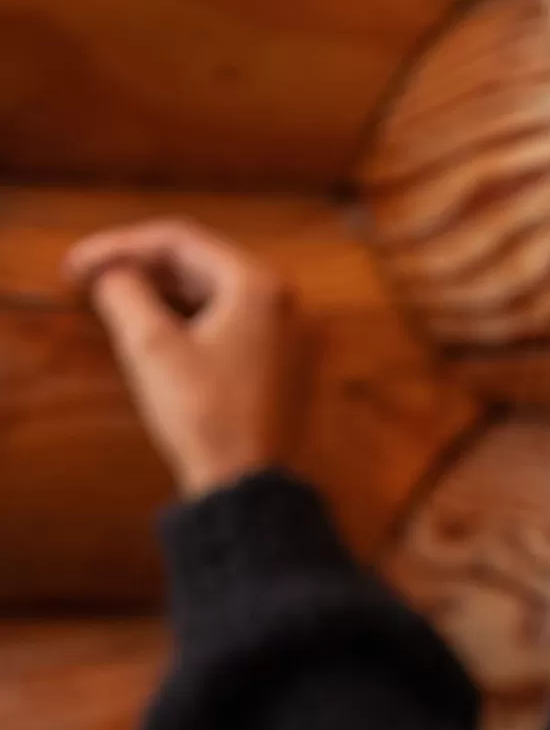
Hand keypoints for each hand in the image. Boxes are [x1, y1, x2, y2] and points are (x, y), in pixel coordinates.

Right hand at [63, 216, 300, 499]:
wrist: (248, 488)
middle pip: (200, 264)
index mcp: (259, 285)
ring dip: (163, 294)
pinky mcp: (284, 367)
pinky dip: (190, 320)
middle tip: (92, 280)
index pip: (179, 241)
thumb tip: (109, 273)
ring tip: (117, 302)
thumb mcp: (151, 346)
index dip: (120, 247)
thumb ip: (124, 292)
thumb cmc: (206, 418)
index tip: (80, 266)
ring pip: (215, 295)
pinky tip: (156, 330)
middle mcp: (285, 303)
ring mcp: (290, 336)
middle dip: (141, 269)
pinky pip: (230, 324)